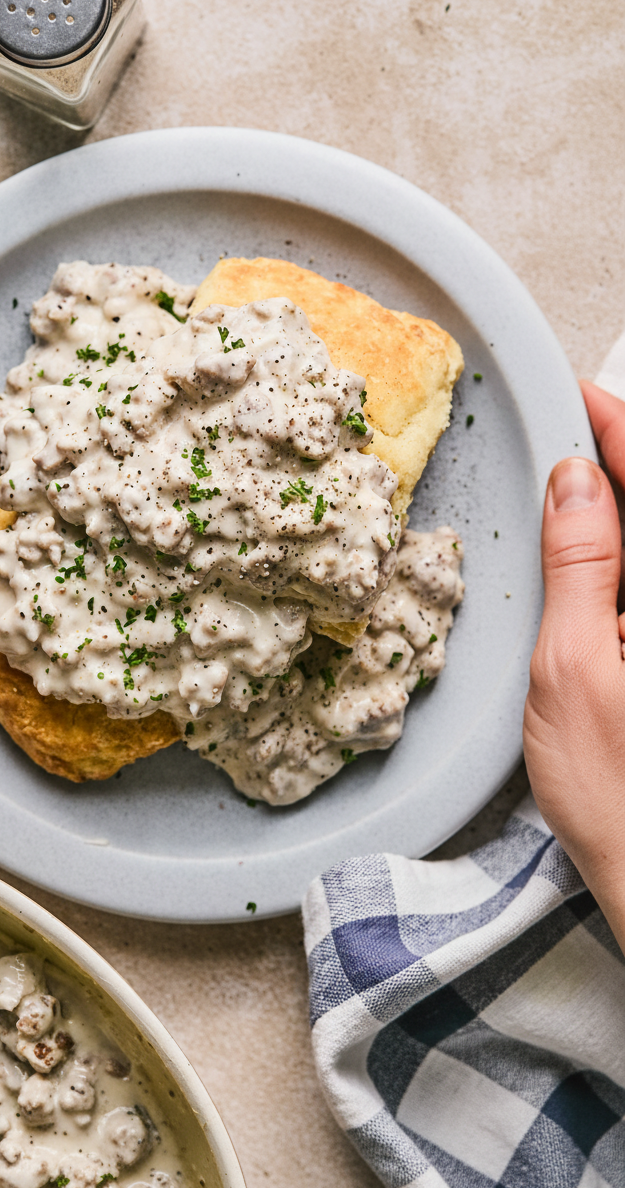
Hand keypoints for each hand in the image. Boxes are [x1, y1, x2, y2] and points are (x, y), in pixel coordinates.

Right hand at [524, 381, 624, 950]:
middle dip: (616, 464)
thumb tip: (577, 480)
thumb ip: (583, 564)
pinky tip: (592, 549)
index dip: (617, 430)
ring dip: (617, 507)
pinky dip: (617, 554)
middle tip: (570, 432)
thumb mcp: (575, 667)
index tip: (580, 396)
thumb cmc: (617, 791)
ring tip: (573, 483)